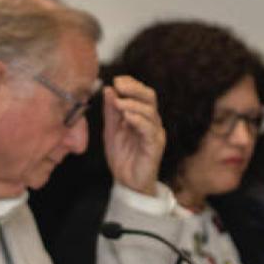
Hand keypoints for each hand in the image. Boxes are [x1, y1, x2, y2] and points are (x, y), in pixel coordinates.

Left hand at [102, 75, 164, 195]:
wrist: (126, 183)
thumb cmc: (122, 156)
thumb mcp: (111, 130)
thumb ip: (111, 111)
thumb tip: (109, 89)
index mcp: (141, 115)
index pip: (141, 93)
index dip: (131, 84)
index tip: (116, 80)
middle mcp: (151, 122)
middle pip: (150, 97)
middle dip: (134, 88)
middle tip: (119, 85)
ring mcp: (155, 134)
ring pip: (150, 112)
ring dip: (133, 105)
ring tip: (119, 103)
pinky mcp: (155, 147)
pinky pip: (150, 130)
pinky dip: (138, 121)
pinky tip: (127, 117)